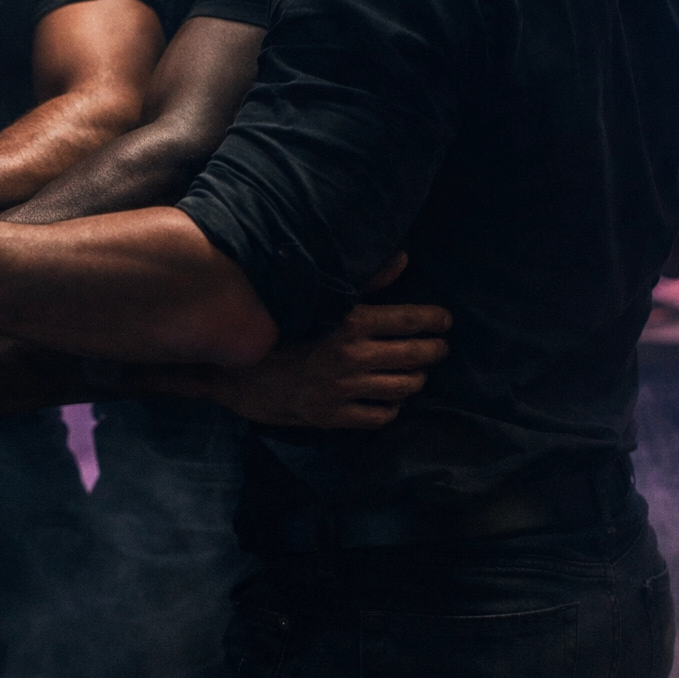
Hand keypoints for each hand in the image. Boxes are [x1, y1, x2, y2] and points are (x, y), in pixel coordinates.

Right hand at [207, 255, 451, 428]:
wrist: (234, 372)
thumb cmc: (275, 330)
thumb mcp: (316, 299)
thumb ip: (364, 282)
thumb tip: (404, 259)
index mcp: (351, 323)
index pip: (411, 321)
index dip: (435, 320)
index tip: (444, 320)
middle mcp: (353, 358)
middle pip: (416, 356)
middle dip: (435, 350)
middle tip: (439, 346)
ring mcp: (345, 391)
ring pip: (405, 388)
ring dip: (417, 379)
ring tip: (417, 372)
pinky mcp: (335, 417)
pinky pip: (381, 416)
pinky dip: (392, 406)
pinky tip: (389, 397)